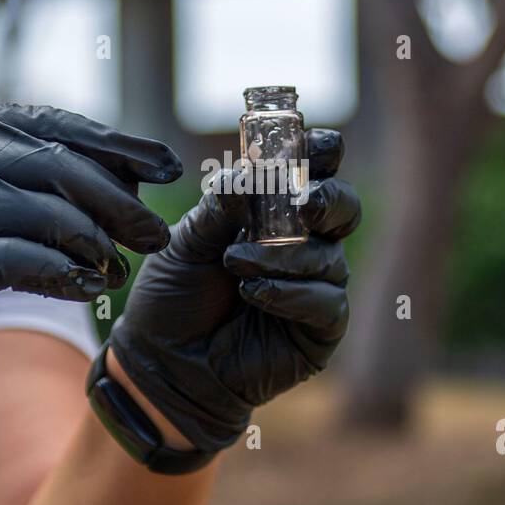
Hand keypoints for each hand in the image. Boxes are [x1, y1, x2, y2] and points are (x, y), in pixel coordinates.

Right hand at [0, 103, 181, 424]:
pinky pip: (23, 261)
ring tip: (120, 268)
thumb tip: (128, 179)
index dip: (117, 145)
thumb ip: (32, 183)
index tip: (166, 165)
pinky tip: (88, 288)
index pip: (55, 126)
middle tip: (156, 233)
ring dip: (96, 244)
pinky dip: (64, 275)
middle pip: (58, 167)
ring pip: (47, 213)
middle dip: (119, 201)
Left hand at [107, 129, 361, 452]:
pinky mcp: (320, 330)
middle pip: (342, 209)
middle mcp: (303, 245)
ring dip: (282, 255)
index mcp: (274, 213)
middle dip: (330, 199)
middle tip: (304, 201)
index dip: (322, 153)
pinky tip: (254, 293)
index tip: (319, 141)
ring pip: (328, 256)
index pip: (311, 173)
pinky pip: (327, 302)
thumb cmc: (174, 297)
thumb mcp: (186, 242)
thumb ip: (219, 207)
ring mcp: (316, 287)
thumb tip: (249, 176)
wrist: (162, 363)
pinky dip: (291, 292)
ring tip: (233, 262)